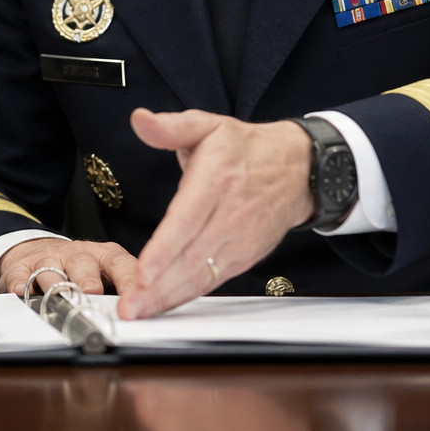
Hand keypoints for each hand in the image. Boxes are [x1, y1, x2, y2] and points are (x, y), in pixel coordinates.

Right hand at [0, 237, 141, 296]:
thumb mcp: (104, 276)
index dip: (128, 282)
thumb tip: (143, 317)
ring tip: (59, 294)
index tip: (135, 303)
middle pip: (83, 261)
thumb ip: (121, 294)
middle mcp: (77, 254)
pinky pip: (21, 273)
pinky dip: (22, 282)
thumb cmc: (79, 271)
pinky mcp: (22, 266)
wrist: (36, 253)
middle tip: (91, 292)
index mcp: (104, 256)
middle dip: (87, 277)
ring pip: (51, 266)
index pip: (121, 265)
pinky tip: (23, 291)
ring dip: (55, 281)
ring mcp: (48, 258)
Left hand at [118, 108, 312, 320]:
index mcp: (215, 181)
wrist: (299, 168)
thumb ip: (171, 126)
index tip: (145, 270)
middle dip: (159, 286)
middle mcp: (228, 215)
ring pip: (201, 276)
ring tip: (140, 311)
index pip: (187, 220)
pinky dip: (187, 296)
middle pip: (191, 257)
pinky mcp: (245, 257)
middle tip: (131, 306)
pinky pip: (213, 281)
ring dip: (169, 298)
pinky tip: (163, 305)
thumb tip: (140, 119)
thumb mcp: (208, 125)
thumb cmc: (246, 148)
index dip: (166, 248)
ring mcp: (239, 241)